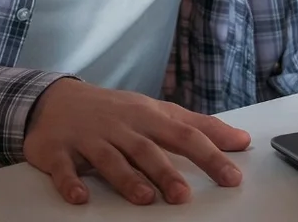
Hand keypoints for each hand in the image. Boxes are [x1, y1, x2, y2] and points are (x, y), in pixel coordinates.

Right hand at [24, 78, 250, 205]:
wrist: (57, 100)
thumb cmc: (117, 111)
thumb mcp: (159, 112)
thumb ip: (200, 127)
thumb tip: (241, 140)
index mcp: (149, 117)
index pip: (185, 135)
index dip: (210, 155)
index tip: (232, 177)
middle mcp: (121, 127)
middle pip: (147, 149)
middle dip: (166, 172)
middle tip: (184, 196)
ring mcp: (89, 138)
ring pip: (110, 159)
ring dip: (126, 179)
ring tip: (145, 198)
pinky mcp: (58, 151)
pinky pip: (64, 168)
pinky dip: (70, 183)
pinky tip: (80, 197)